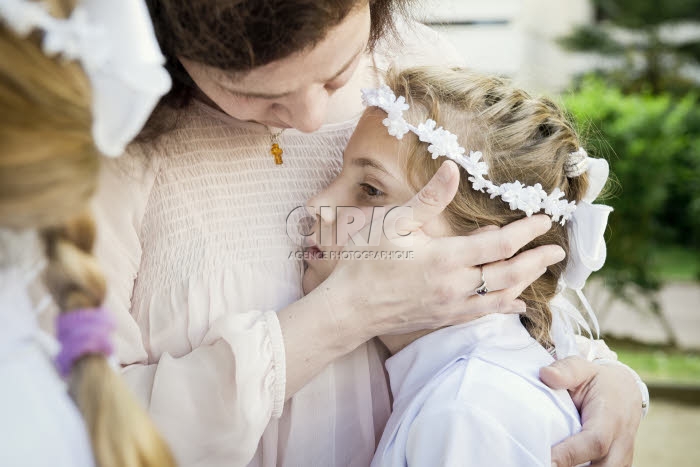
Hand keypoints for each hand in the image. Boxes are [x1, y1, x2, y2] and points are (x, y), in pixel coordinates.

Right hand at [324, 161, 566, 337]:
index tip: (543, 221)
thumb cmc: (368, 262)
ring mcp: (451, 306)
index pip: (498, 244)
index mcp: (445, 258)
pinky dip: (504, 307)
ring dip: (524, 282)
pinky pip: (483, 314)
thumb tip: (452, 168)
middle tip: (557, 251)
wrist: (350, 308)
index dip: (524, 232)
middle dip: (536, 261)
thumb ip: (429, 198)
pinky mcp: (443, 318)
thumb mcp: (395, 223)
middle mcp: (455, 285)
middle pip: (508, 273)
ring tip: (541, 270)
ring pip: (500, 296)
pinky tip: (516, 304)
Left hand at [540, 356, 641, 466]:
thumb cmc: (596, 380)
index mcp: (610, 418)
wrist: (624, 391)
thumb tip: (545, 374)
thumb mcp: (582, 368)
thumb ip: (566, 371)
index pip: (594, 442)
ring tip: (544, 462)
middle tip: (539, 463)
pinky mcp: (617, 466)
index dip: (570, 454)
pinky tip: (559, 464)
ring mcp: (621, 459)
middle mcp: (620, 443)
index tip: (546, 460)